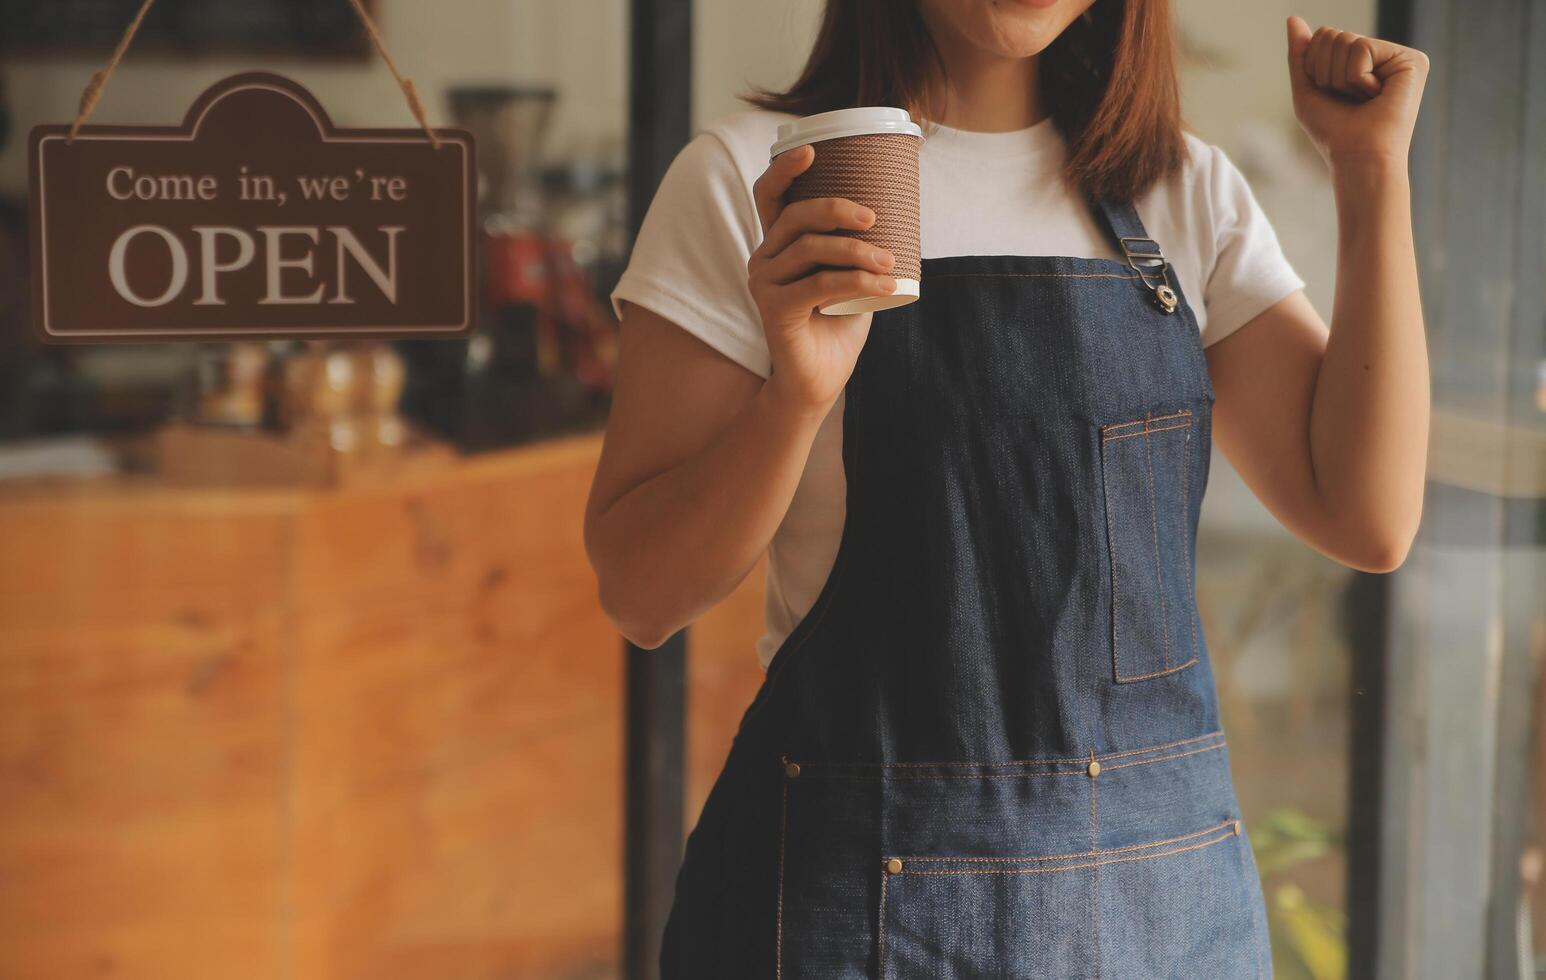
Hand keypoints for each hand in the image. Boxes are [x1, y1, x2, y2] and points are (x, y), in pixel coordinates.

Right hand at [748, 143, 897, 415]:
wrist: (818, 382)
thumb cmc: (837, 327)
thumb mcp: (853, 276)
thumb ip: (860, 246)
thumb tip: (900, 210)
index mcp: (779, 244)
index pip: (770, 195)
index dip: (785, 168)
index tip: (813, 150)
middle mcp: (764, 258)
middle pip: (797, 216)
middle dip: (839, 209)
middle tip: (876, 219)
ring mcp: (764, 283)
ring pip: (811, 248)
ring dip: (857, 250)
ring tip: (890, 261)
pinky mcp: (773, 309)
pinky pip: (819, 283)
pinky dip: (857, 280)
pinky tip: (886, 284)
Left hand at [1285, 16, 1429, 171]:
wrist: (1358, 157)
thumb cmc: (1334, 131)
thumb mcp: (1307, 89)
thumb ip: (1301, 54)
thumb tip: (1293, 20)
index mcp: (1360, 61)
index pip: (1323, 37)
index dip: (1314, 66)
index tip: (1332, 94)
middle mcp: (1382, 55)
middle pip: (1332, 34)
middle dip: (1325, 70)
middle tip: (1346, 98)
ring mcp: (1399, 56)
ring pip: (1345, 39)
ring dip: (1340, 77)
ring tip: (1360, 99)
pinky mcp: (1412, 59)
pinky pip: (1362, 48)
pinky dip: (1355, 77)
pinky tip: (1374, 94)